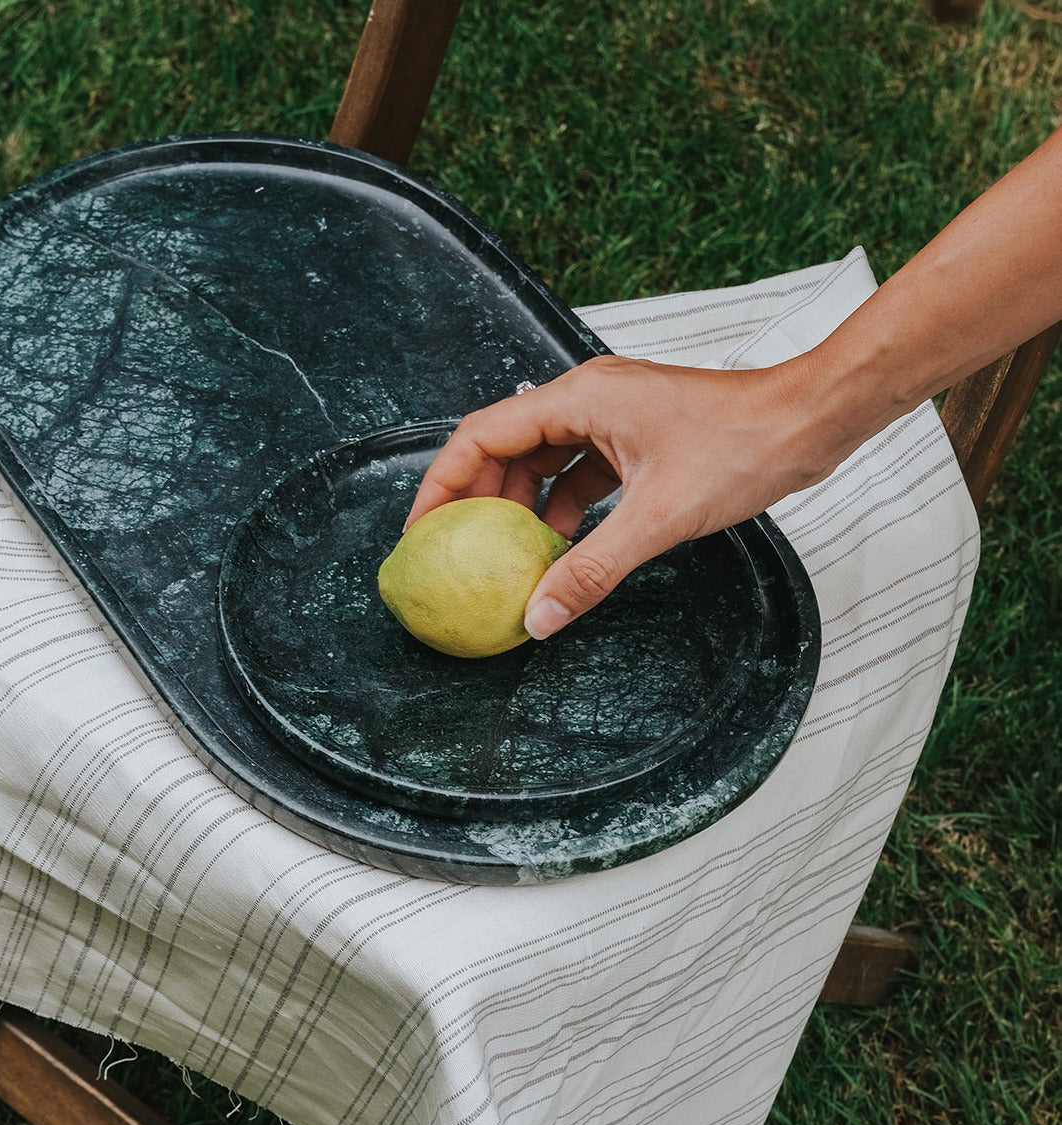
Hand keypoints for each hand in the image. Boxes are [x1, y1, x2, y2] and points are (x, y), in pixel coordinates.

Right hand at [406, 353, 842, 638]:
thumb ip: (591, 570)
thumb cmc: (744, 446)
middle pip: (505, 448)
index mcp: (579, 399)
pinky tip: (563, 548)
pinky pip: (579, 473)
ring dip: (524, 510)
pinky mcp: (634, 438)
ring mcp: (612, 418)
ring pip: (543, 462)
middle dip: (479, 502)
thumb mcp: (657, 518)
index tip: (424, 531)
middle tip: (459, 554)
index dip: (443, 484)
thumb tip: (539, 616)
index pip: (482, 436)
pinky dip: (564, 510)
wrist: (809, 421)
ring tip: (508, 560)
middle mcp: (587, 400)